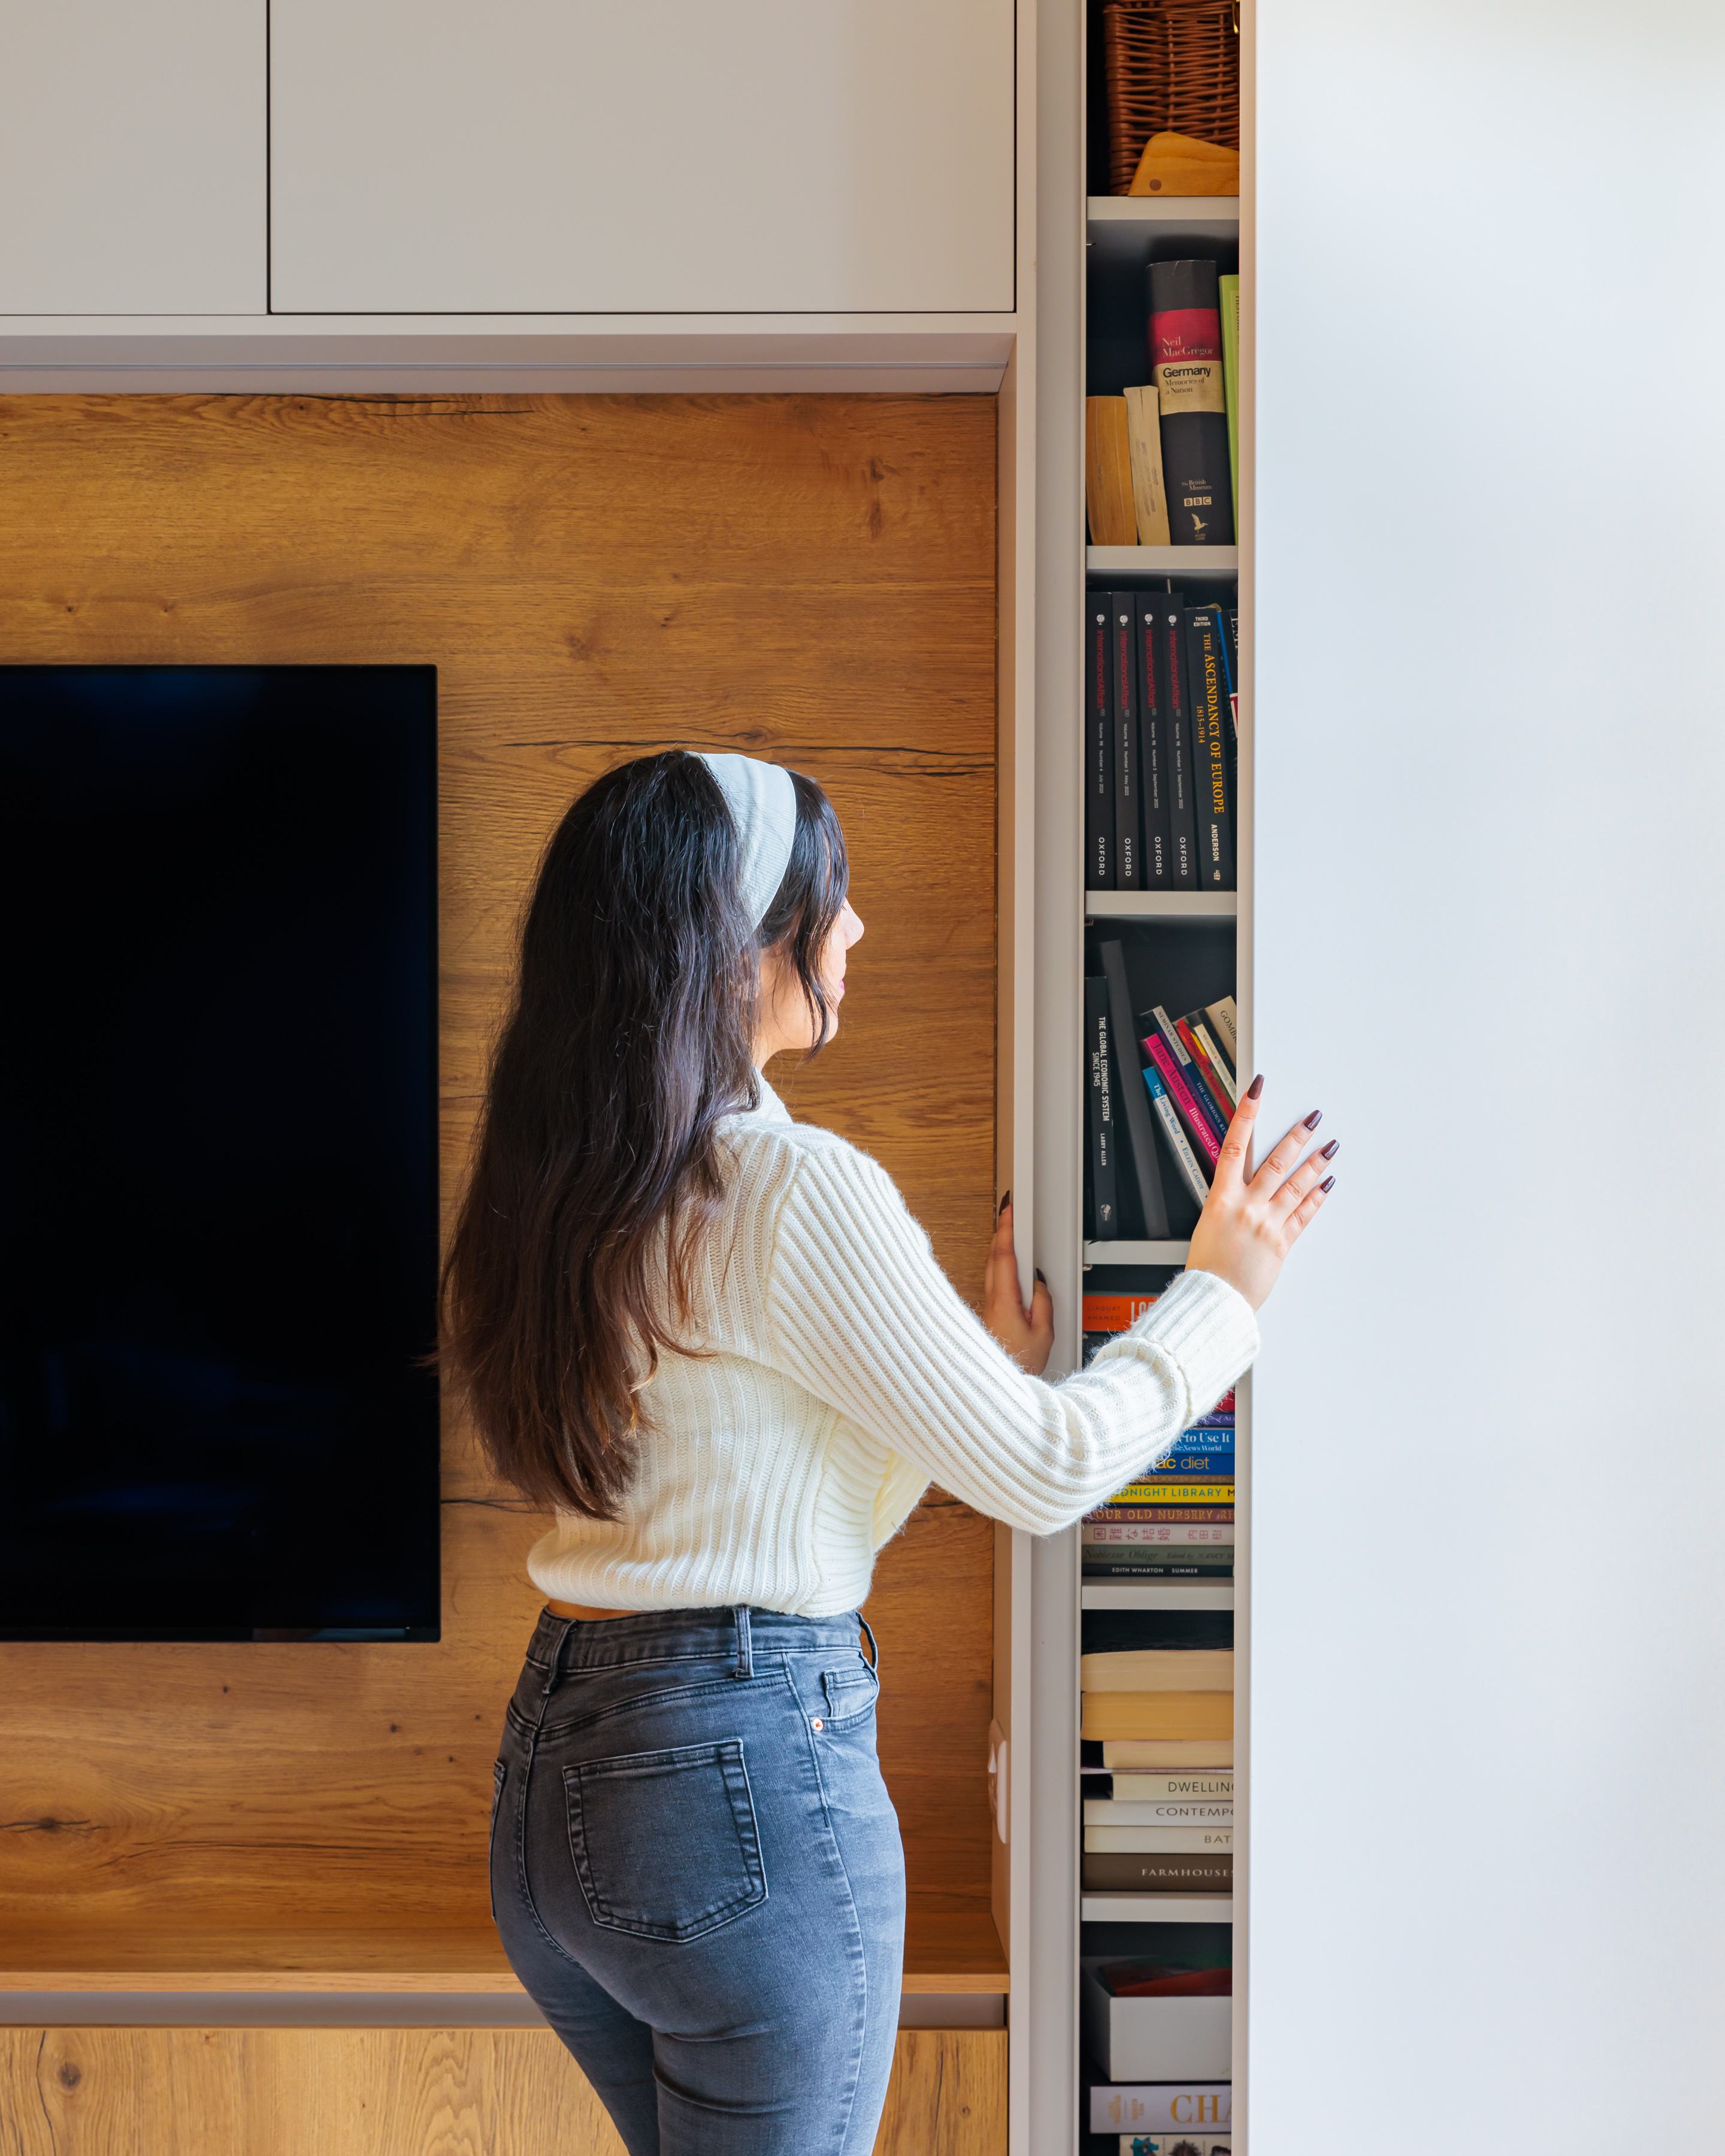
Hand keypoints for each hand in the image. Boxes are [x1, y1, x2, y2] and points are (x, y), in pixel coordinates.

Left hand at [983, 1195, 1053, 1374]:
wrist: (995, 1389)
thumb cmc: (1019, 1365)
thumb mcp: (1043, 1334)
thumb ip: (1043, 1302)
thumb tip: (1039, 1281)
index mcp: (1004, 1300)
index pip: (1004, 1255)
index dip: (1006, 1228)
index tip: (1010, 1209)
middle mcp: (991, 1300)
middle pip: (994, 1256)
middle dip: (1001, 1230)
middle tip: (1009, 1211)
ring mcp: (987, 1306)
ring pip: (991, 1267)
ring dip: (999, 1247)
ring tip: (1010, 1230)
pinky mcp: (988, 1313)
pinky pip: (992, 1281)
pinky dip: (999, 1265)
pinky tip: (1006, 1263)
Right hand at [1185, 1079, 1335, 1310]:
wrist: (1215, 1298)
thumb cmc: (1207, 1267)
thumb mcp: (1207, 1225)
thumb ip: (1227, 1204)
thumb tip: (1238, 1191)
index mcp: (1221, 1198)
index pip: (1235, 1145)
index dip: (1246, 1114)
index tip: (1257, 1091)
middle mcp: (1247, 1206)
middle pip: (1276, 1162)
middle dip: (1296, 1136)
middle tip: (1312, 1118)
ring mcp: (1268, 1223)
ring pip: (1296, 1185)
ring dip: (1315, 1163)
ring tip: (1329, 1146)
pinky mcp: (1283, 1242)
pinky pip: (1304, 1215)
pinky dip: (1317, 1198)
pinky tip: (1327, 1185)